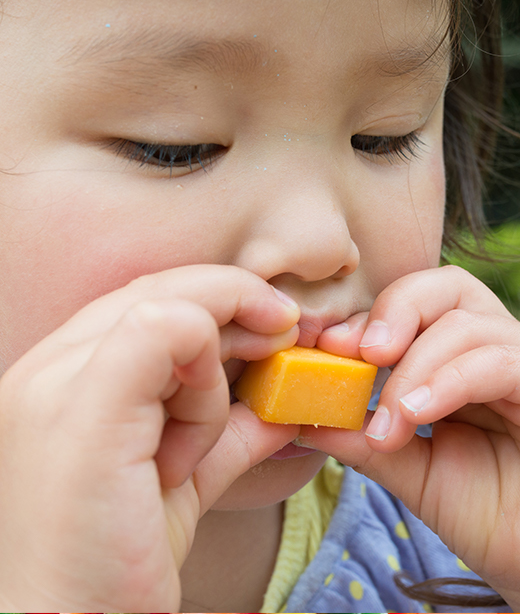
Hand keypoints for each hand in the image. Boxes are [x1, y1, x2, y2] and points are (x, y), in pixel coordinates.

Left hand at [0, 265, 299, 612]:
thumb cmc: (72, 537)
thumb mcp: (91, 427)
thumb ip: (139, 348)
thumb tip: (197, 320)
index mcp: (63, 364)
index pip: (152, 299)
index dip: (219, 296)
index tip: (279, 316)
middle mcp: (95, 386)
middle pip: (182, 329)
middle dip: (231, 338)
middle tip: (283, 341)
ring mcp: (134, 428)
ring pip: (206, 380)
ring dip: (223, 402)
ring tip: (194, 453)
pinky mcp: (167, 467)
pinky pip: (219, 429)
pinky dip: (252, 424)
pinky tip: (282, 419)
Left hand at [300, 265, 519, 608]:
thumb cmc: (481, 509)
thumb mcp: (405, 466)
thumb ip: (358, 436)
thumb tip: (296, 419)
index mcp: (453, 356)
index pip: (411, 306)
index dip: (368, 318)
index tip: (328, 345)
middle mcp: (489, 348)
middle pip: (444, 286)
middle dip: (394, 311)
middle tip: (361, 353)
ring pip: (464, 325)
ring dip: (414, 369)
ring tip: (389, 422)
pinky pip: (497, 361)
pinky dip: (447, 382)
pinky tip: (415, 415)